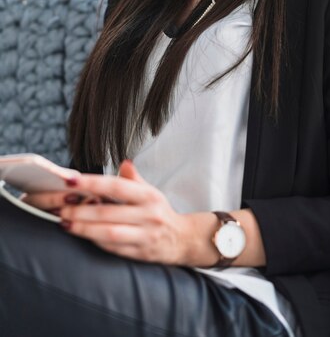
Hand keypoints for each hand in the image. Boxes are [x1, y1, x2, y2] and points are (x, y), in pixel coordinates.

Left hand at [55, 160, 191, 264]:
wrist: (182, 239)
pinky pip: (114, 248)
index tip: (71, 180)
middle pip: (108, 212)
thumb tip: (123, 162)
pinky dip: (96, 241)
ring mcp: (145, 235)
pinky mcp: (140, 253)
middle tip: (61, 209)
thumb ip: (133, 178)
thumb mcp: (150, 191)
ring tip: (66, 223)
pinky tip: (83, 235)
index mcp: (148, 195)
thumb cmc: (159, 212)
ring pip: (109, 233)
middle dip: (81, 211)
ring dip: (84, 229)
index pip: (116, 186)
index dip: (92, 183)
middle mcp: (148, 215)